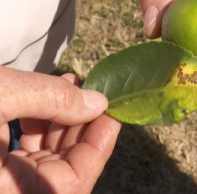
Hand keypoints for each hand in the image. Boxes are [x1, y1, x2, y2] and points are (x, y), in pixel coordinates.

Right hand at [0, 67, 120, 193]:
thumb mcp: (1, 94)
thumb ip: (51, 99)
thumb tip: (99, 102)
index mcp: (8, 188)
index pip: (73, 182)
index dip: (99, 145)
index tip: (113, 112)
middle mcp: (10, 187)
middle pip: (66, 164)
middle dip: (84, 125)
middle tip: (96, 93)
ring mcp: (6, 175)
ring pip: (51, 152)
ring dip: (67, 116)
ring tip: (73, 84)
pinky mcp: (0, 159)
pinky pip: (33, 145)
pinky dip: (45, 119)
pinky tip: (51, 91)